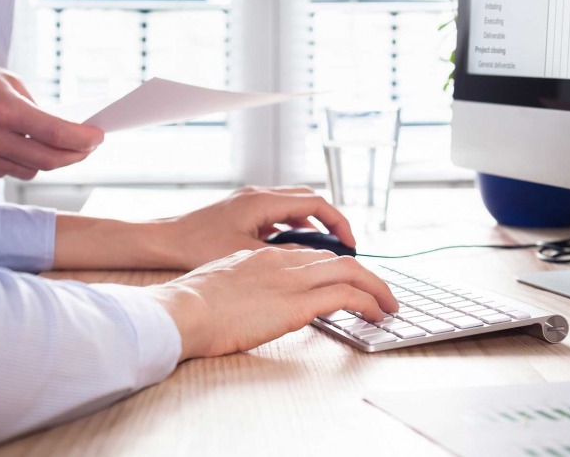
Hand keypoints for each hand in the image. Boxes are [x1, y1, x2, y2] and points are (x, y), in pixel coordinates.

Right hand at [0, 48, 103, 179]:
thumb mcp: (7, 80)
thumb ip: (35, 107)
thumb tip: (61, 129)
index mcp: (2, 109)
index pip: (56, 134)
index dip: (84, 139)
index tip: (98, 137)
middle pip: (48, 160)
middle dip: (75, 155)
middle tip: (87, 147)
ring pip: (28, 170)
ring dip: (46, 159)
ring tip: (53, 145)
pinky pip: (5, 172)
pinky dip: (17, 162)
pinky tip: (18, 147)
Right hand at [150, 248, 397, 359]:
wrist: (181, 311)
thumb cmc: (188, 307)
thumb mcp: (219, 286)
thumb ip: (241, 287)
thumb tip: (247, 303)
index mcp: (261, 256)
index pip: (309, 256)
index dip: (332, 268)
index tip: (345, 281)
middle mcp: (281, 261)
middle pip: (336, 260)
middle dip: (363, 275)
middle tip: (379, 292)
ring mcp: (291, 280)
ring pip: (350, 272)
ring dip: (375, 288)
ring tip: (388, 305)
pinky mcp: (298, 303)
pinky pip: (347, 296)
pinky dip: (368, 302)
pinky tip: (377, 314)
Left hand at [151, 186, 355, 270]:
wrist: (163, 241)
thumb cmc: (196, 246)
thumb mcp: (246, 255)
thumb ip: (282, 256)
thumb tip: (315, 263)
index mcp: (263, 201)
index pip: (316, 203)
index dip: (338, 223)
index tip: (350, 244)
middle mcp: (258, 195)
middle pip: (308, 200)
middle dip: (330, 221)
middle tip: (344, 246)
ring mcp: (249, 201)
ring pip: (292, 206)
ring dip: (310, 224)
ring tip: (323, 251)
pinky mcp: (241, 211)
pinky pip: (277, 214)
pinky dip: (291, 227)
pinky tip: (291, 250)